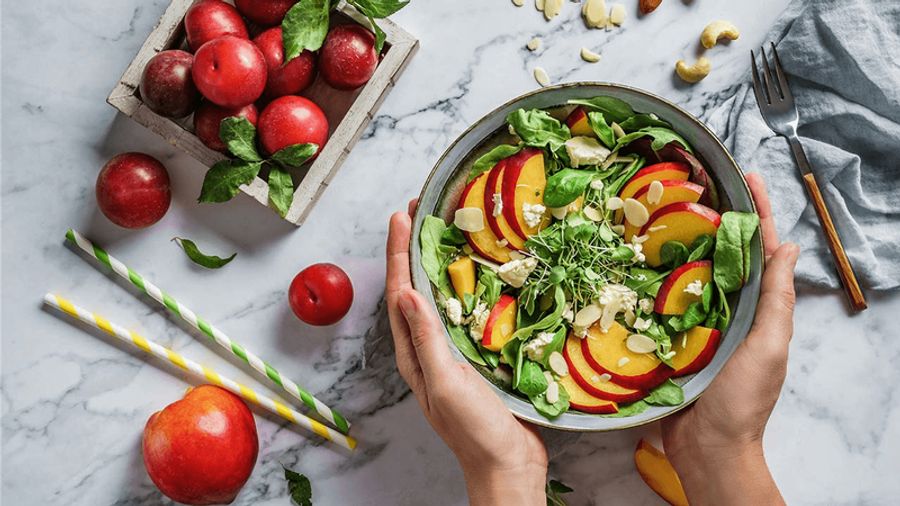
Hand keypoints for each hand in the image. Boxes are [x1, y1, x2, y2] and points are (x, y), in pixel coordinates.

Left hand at [386, 200, 547, 505]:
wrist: (508, 464)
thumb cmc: (474, 430)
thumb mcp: (446, 382)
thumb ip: (427, 339)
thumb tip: (405, 292)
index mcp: (413, 353)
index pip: (400, 292)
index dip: (398, 252)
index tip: (401, 216)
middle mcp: (428, 347)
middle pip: (415, 287)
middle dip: (414, 249)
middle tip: (422, 211)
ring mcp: (452, 351)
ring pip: (441, 297)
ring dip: (440, 263)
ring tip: (447, 230)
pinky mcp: (476, 355)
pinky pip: (466, 312)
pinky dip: (468, 287)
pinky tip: (481, 274)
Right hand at [661, 173, 796, 504]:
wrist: (705, 447)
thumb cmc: (743, 401)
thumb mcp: (769, 347)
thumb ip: (779, 301)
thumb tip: (791, 247)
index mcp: (756, 306)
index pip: (760, 249)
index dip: (756, 211)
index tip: (745, 176)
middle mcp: (726, 306)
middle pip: (721, 252)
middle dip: (711, 215)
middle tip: (691, 180)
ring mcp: (694, 320)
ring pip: (686, 270)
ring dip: (675, 240)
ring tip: (657, 206)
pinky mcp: (666, 335)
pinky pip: (658, 300)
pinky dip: (648, 276)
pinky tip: (631, 257)